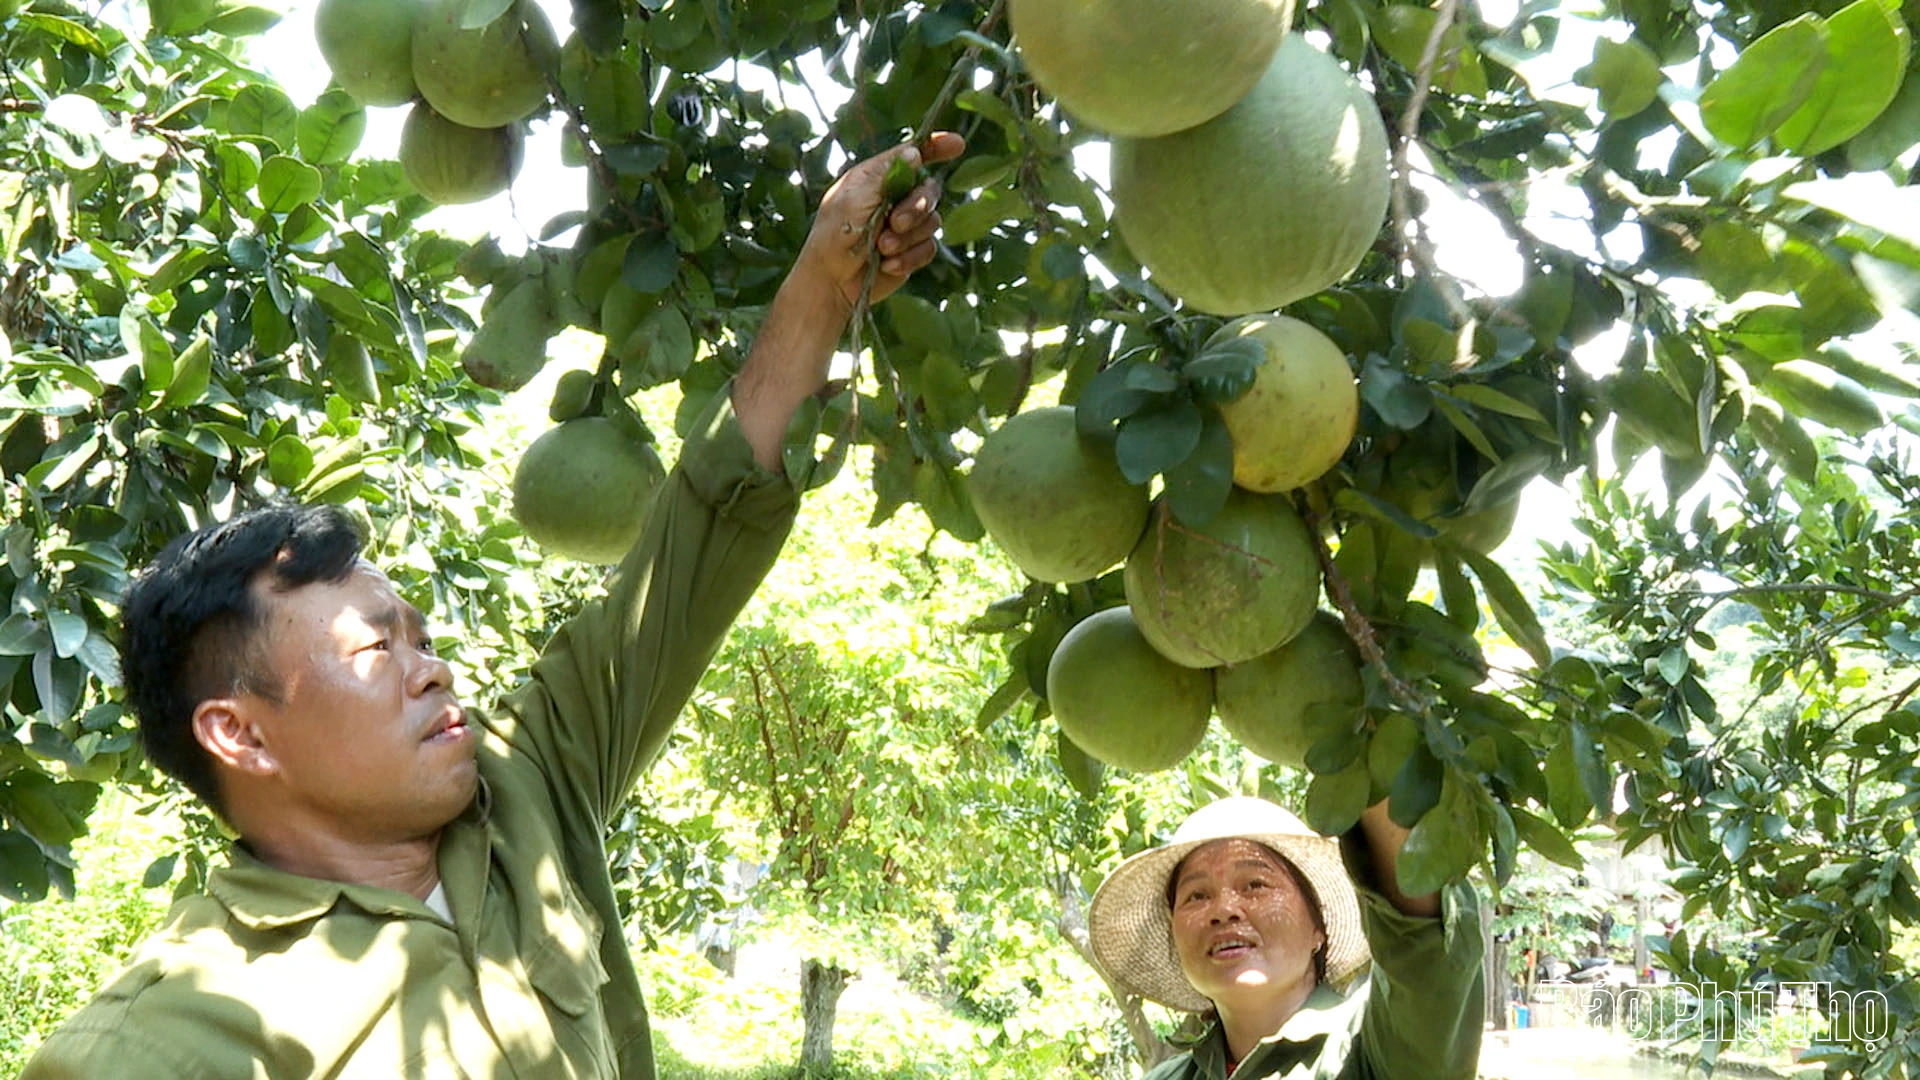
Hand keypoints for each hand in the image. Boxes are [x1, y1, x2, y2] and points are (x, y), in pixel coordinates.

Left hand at [797, 131, 965, 310]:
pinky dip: (909, 257)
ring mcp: (905, 226)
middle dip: (917, 207)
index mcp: (878, 178)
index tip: (957, 144)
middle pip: (929, 190)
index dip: (936, 146)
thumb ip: (885, 176)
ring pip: (932, 222)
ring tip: (882, 247)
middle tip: (896, 223)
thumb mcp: (854, 199)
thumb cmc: (834, 236)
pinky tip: (888, 264)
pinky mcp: (911, 251)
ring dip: (908, 237)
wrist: (831, 282)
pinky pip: (928, 249)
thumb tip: (915, 153)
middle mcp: (895, 198)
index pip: (912, 155)